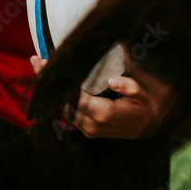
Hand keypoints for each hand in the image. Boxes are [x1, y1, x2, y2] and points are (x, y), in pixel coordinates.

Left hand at [30, 56, 159, 139]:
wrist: (154, 127)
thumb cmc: (150, 106)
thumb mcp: (144, 93)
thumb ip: (129, 88)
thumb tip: (112, 81)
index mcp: (103, 114)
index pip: (73, 98)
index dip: (58, 81)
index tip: (45, 63)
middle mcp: (91, 125)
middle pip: (61, 105)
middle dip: (48, 83)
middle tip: (35, 60)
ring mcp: (89, 130)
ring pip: (62, 112)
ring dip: (51, 92)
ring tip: (40, 68)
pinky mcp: (89, 130)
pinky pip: (68, 115)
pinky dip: (59, 100)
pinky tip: (53, 85)